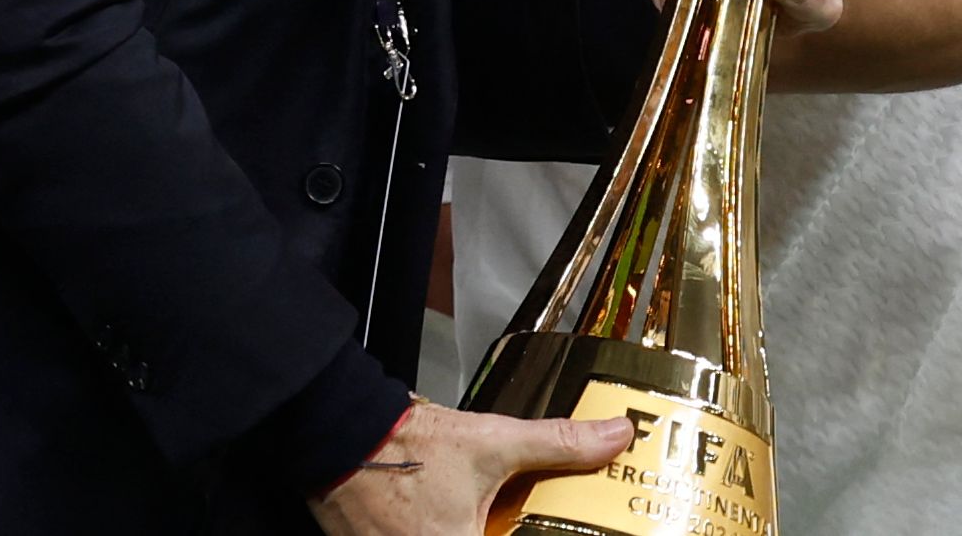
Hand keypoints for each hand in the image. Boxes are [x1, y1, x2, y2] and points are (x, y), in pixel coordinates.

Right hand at [309, 400, 630, 534]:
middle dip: (500, 529)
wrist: (346, 435)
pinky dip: (445, 531)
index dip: (519, 535)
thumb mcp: (494, 443)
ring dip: (475, 529)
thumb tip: (615, 436)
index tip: (526, 526)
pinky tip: (454, 518)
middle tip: (507, 516)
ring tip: (484, 515)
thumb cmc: (412, 446)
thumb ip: (559, 444)